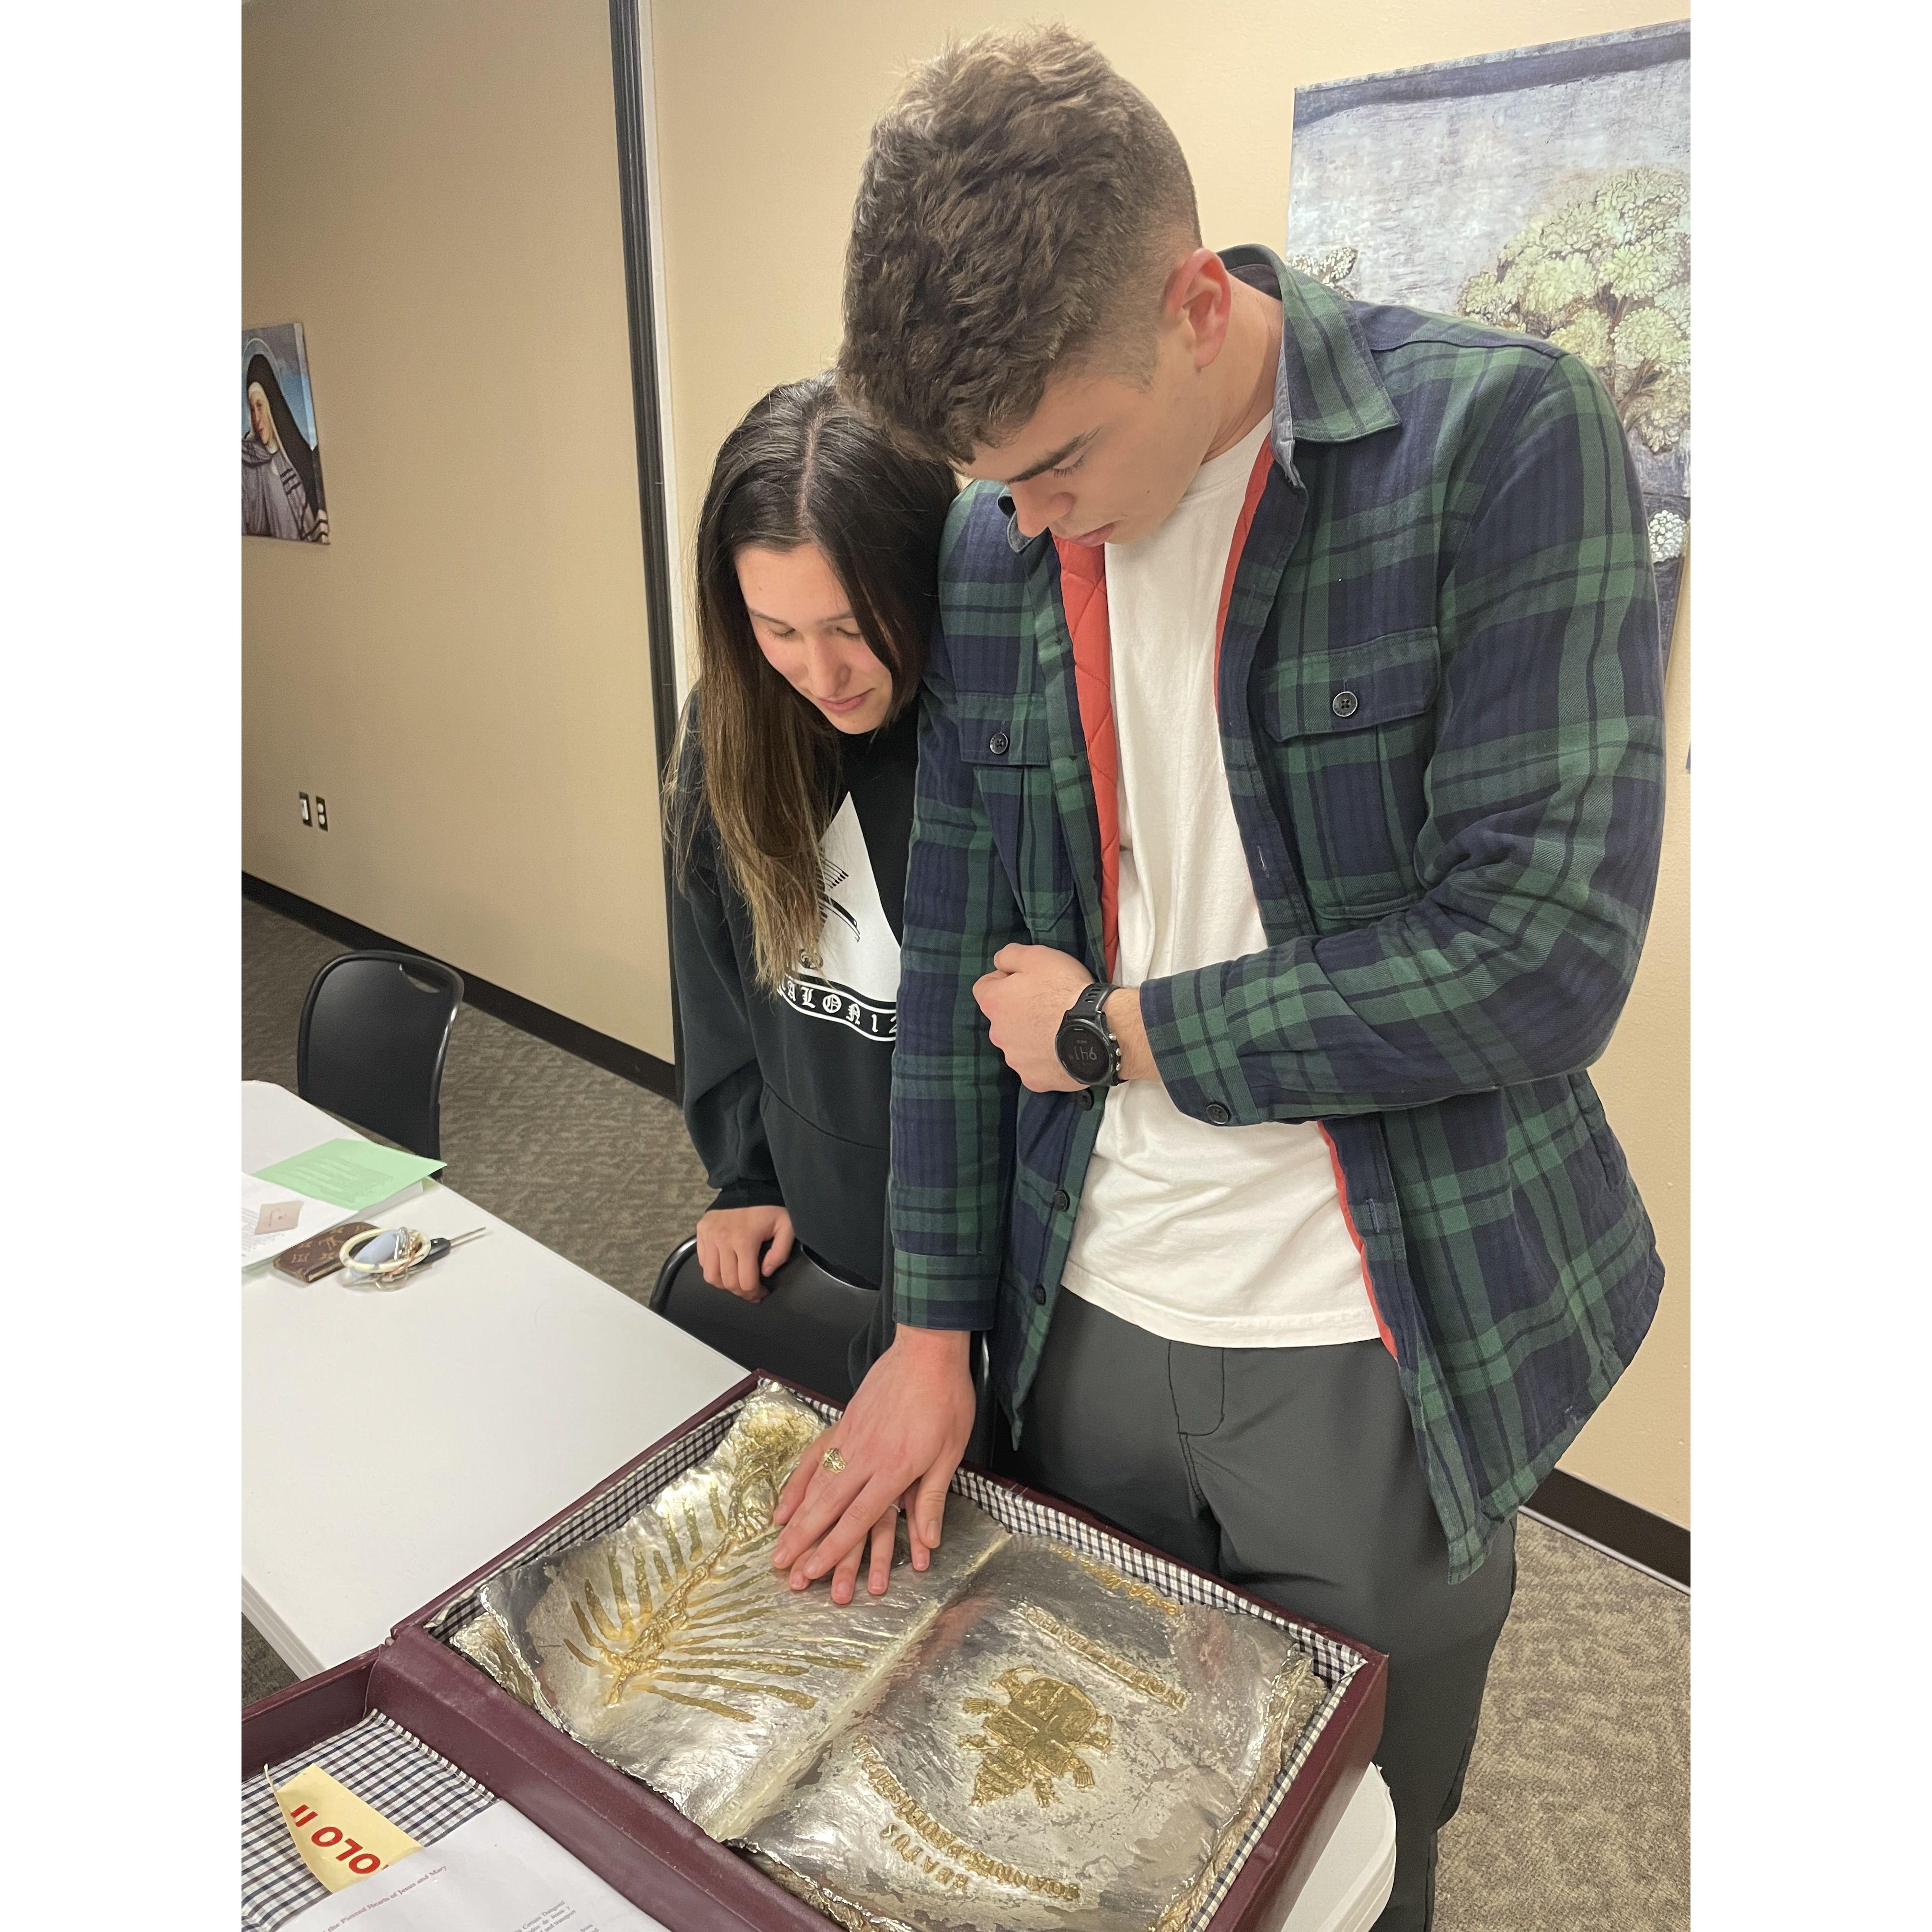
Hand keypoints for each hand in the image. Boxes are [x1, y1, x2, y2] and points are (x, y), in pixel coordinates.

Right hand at [694, 1204, 793, 1300]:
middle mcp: (722, 1240)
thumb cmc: (768, 1207)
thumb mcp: (786, 1226)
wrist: (747, 1183)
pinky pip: (703, 1262)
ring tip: (737, 1281)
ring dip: (724, 1284)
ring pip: (711, 1276)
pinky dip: (713, 1269)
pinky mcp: (701, 1231)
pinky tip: (726, 1266)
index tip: (762, 1293)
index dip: (754, 1293)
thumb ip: (780, 1253)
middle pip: (727, 1282)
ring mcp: (709, 1236)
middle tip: (751, 1291)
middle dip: (741, 1293)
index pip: (744, 1282)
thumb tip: (765, 1272)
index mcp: (744, 1240)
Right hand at [769, 1326, 975, 1603]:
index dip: (833, 1549)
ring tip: (777, 1543)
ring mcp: (850, 1438)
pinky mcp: (844, 1422)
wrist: (927, 1350)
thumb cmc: (945, 1400)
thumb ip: (931, 1499)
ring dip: (795, 1517)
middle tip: (781, 1567)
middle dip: (803, 1541)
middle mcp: (865, 1457)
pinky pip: (815, 1456)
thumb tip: (929, 1542)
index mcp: (893, 1468)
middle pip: (827, 1507)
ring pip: (816, 1484)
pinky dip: (798, 1481)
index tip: (813, 1572)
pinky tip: (786, 1500)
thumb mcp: (950, 1453)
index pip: (857, 1519)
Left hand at [971, 943, 1093, 1090]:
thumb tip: (999, 962)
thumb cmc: (1066, 990)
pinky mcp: (1034, 1079)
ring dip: (1032, 1035)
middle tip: (1048, 1003)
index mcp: (994, 1003)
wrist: (1097, 1029)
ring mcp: (1016, 1060)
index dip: (1003, 980)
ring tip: (1059, 1027)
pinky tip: (1063, 1048)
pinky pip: (1036, 1066)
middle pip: (1003, 1018)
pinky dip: (1046, 1058)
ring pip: (1019, 1044)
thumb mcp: (1037, 956)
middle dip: (1019, 1010)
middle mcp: (998, 1034)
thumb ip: (1010, 955)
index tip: (1024, 979)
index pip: (984, 987)